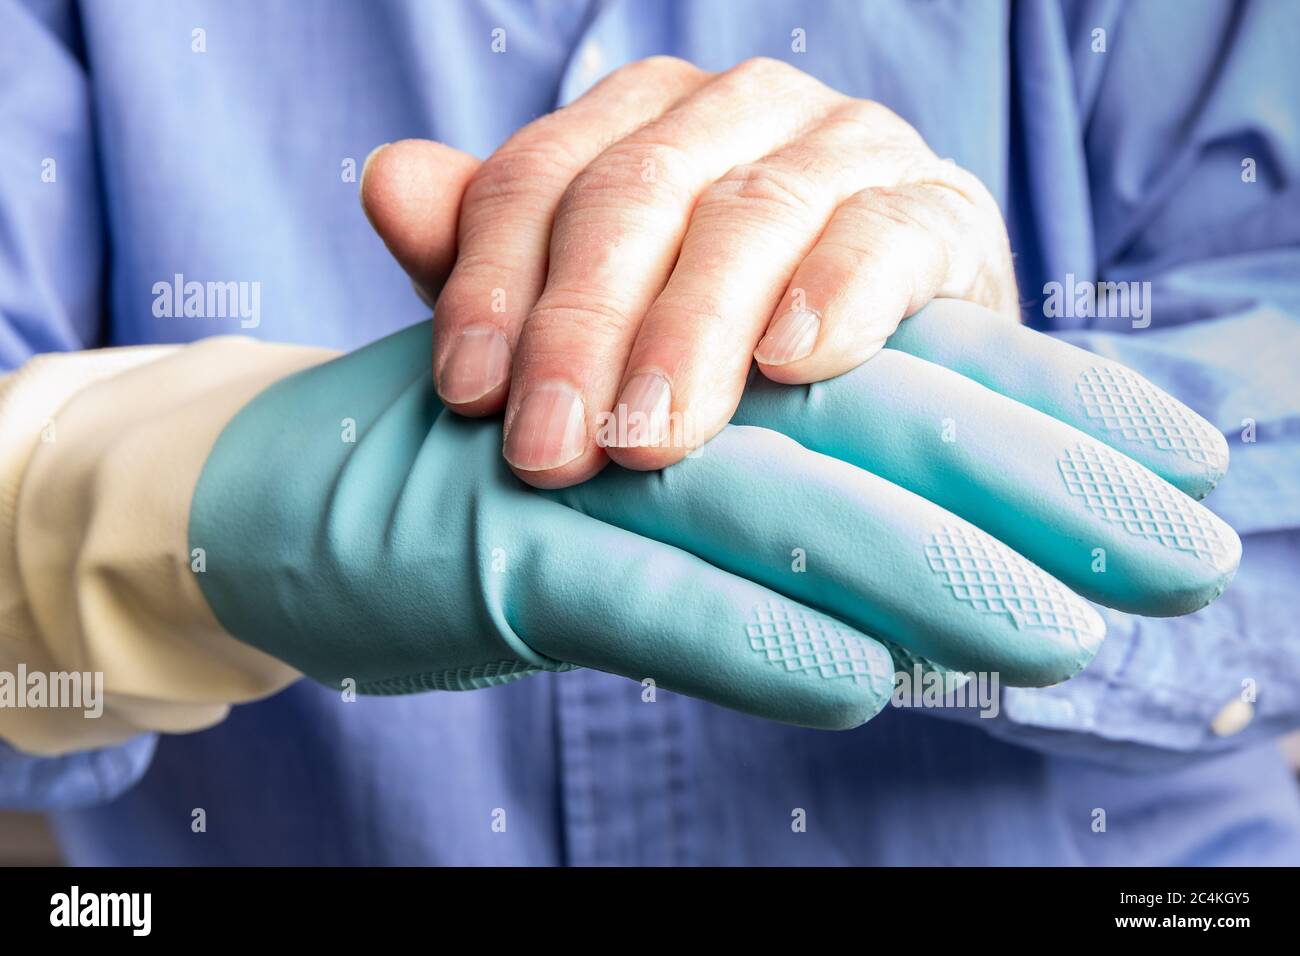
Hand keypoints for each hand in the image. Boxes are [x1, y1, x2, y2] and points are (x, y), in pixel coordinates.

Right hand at [187, 302, 1234, 728]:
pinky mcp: (485, 543)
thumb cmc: (485, 479)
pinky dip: (750, 634)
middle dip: (1038, 484)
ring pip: (769, 499)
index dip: (1050, 404)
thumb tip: (890, 628)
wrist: (283, 488)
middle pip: (870, 421)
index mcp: (697, 347)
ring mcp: (570, 465)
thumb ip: (751, 508)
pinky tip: (866, 680)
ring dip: (920, 567)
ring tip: (1055, 633)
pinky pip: (639, 589)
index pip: (905, 367)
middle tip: (1182, 548)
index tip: (1182, 460)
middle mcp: (649, 385)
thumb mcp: (629, 474)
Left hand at [361, 57, 1017, 487]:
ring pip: (750, 216)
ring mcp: (847, 149)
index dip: (494, 284)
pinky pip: (885, 234)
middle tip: (551, 449)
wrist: (895, 371)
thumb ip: (494, 254)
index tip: (467, 398)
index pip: (540, 179)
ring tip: (648, 436)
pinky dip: (838, 290)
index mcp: (645, 121)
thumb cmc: (722, 347)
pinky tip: (794, 359)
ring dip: (691, 331)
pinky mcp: (942, 210)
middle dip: (582, 327)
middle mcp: (741, 111)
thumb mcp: (594, 311)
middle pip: (635, 194)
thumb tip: (386, 180)